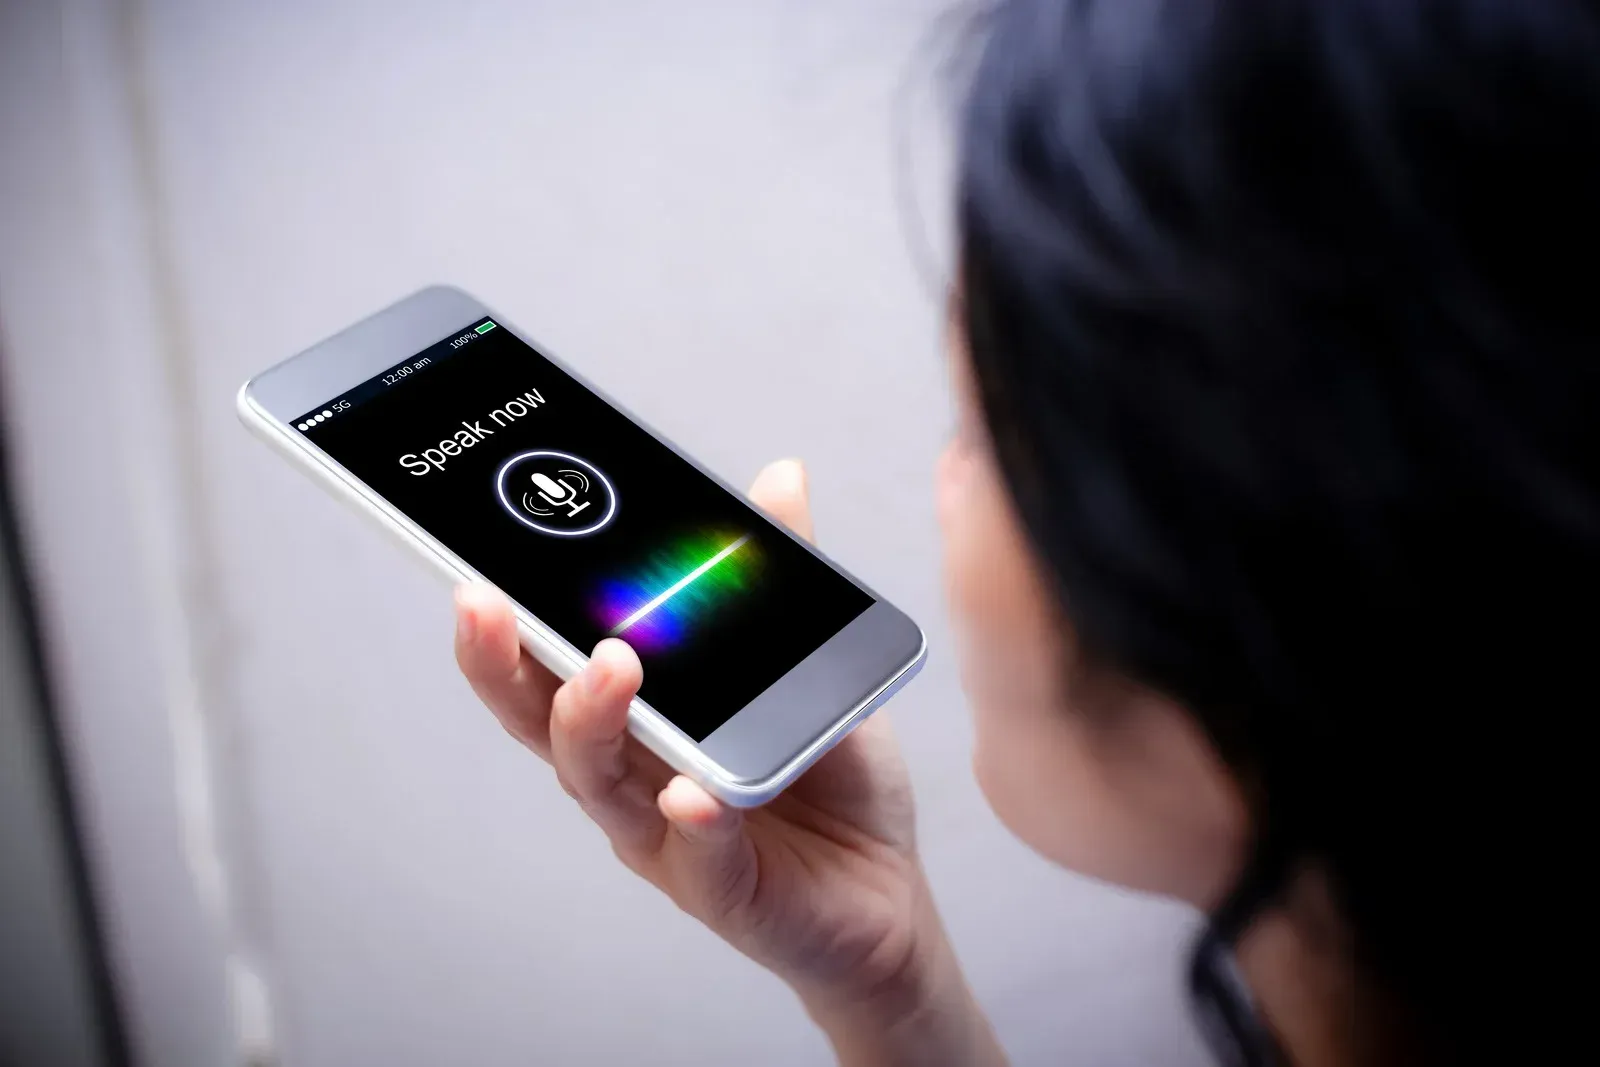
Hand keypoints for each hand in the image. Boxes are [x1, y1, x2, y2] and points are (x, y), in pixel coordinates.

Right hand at [454, 460, 1001, 1064]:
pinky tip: (694, 794)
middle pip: (540, 719)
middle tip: (489, 598)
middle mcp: (633, 775)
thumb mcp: (801, 662)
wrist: (883, 892)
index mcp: (637, 719)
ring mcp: (667, 836)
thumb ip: (776, 576)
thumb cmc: (824, 779)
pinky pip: (701, 858)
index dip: (503, 619)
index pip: (549, 662)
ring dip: (592, 722)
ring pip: (600, 783)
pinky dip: (695, 824)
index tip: (476, 556)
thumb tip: (778, 478)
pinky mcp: (724, 889)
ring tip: (610, 668)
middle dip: (504, 659)